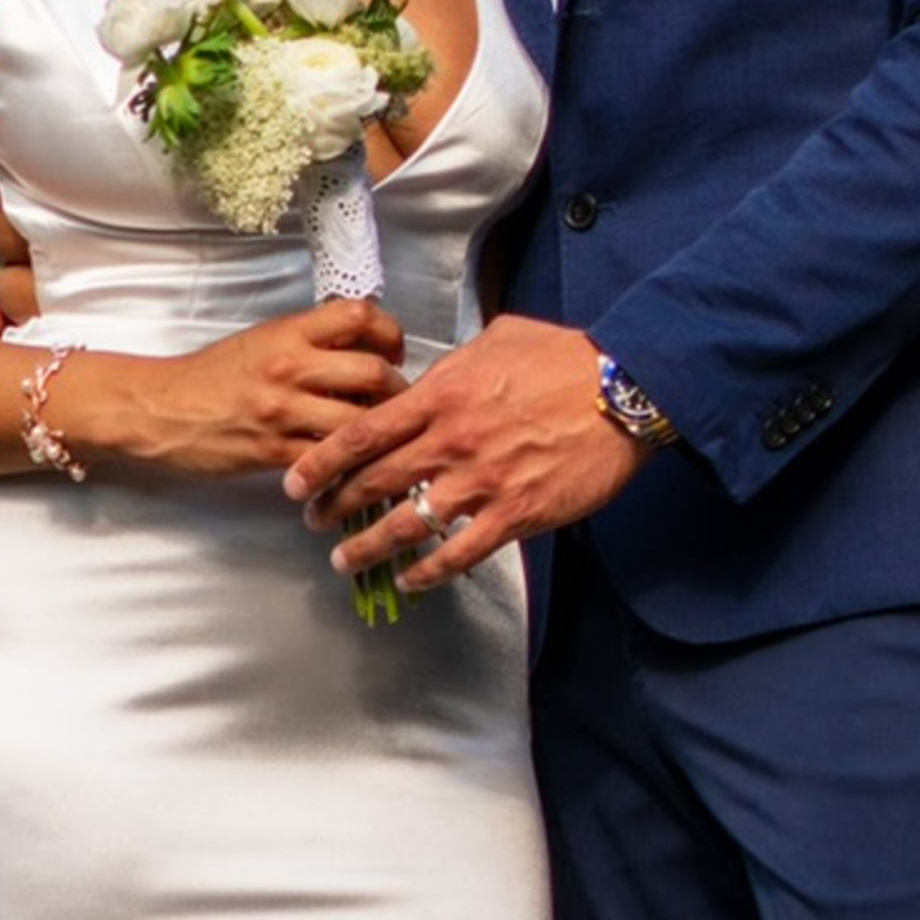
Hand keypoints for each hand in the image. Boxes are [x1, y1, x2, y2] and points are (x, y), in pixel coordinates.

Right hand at [89, 300, 405, 482]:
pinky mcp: (273, 451)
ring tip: (377, 436)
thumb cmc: (211, 375)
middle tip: (397, 401)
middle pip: (373, 371)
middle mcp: (290, 366)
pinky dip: (346, 465)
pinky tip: (349, 466)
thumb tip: (362, 349)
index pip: (359, 315)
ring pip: (359, 420)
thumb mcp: (261, 340)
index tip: (393, 350)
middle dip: (398, 389)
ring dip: (378, 431)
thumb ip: (309, 341)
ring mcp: (283, 410)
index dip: (389, 332)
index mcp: (288, 332)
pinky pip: (328, 459)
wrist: (160, 409)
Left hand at [287, 315, 644, 588]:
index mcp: (442, 395)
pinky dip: (428, 573)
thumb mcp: (497, 338)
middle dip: (335, 506)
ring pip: (407, 524)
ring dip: (368, 546)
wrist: (623, 389)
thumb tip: (431, 373)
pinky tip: (409, 582)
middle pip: (374, 482)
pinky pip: (460, 553)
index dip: (320, 462)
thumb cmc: (565, 358)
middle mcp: (452, 441)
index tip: (296, 481)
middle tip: (313, 520)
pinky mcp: (516, 514)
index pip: (362, 434)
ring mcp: (483, 482)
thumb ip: (454, 362)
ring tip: (345, 559)